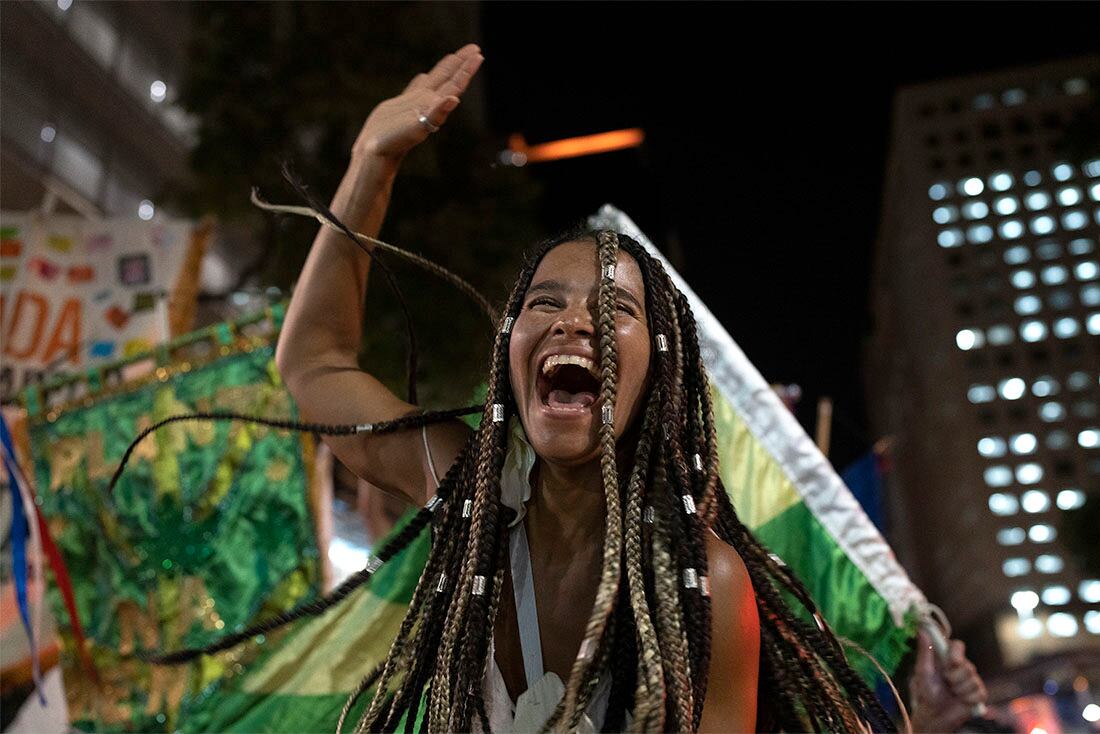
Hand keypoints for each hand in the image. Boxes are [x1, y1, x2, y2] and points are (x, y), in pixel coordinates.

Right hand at [352, 43, 483, 161]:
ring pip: (433, 82)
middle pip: (448, 79)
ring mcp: (415, 104)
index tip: (478, 53)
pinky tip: (424, 76)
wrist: (375, 151)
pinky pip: (416, 89)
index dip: (466, 69)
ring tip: (454, 57)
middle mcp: (428, 103)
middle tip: (475, 47)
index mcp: (434, 106)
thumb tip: (454, 99)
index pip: (455, 84)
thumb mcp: (416, 128)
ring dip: (446, 69)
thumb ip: (436, 114)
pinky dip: (423, 81)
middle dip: (461, 63)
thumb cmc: (395, 142)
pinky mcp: (402, 106)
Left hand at [909, 630, 987, 732]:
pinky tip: (960, 700)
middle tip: (946, 682)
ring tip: (951, 692)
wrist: (935, 715)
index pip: (958, 646)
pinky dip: (967, 698)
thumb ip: (924, 652)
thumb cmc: (927, 692)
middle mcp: (962, 667)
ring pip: (973, 679)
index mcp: (947, 659)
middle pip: (967, 664)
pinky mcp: (979, 694)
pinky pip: (979, 692)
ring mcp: (972, 680)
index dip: (957, 653)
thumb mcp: (922, 672)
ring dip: (959, 689)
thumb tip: (922, 630)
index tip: (951, 662)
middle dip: (954, 676)